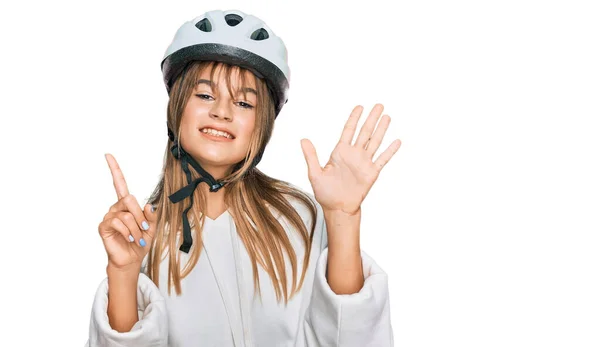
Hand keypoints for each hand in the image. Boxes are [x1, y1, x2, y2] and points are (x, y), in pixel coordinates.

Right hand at [97, 154, 157, 271]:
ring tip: (138, 238)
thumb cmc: (140, 241)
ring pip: (126, 214)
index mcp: (127, 205)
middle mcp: (116, 207)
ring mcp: (108, 216)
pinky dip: (128, 232)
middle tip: (144, 228)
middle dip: (140, 215)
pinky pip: (118, 222)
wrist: (131, 259)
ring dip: (136, 228)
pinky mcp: (103, 226)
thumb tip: (148, 206)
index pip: (119, 183)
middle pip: (129, 199)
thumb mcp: (151, 227)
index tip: (108, 155)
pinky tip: (129, 239)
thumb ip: (151, 216)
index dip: (114, 169)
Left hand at [301, 104, 400, 214]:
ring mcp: (364, 162)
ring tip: (387, 117)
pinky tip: (396, 141)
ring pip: (375, 142)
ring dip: (381, 129)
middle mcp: (354, 155)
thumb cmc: (326, 193)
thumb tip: (303, 140)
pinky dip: (390, 150)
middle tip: (379, 105)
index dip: (354, 118)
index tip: (359, 107)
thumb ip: (311, 156)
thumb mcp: (314, 173)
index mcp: (340, 152)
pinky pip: (383, 159)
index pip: (348, 130)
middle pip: (364, 132)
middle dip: (371, 118)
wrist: (338, 208)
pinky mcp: (372, 172)